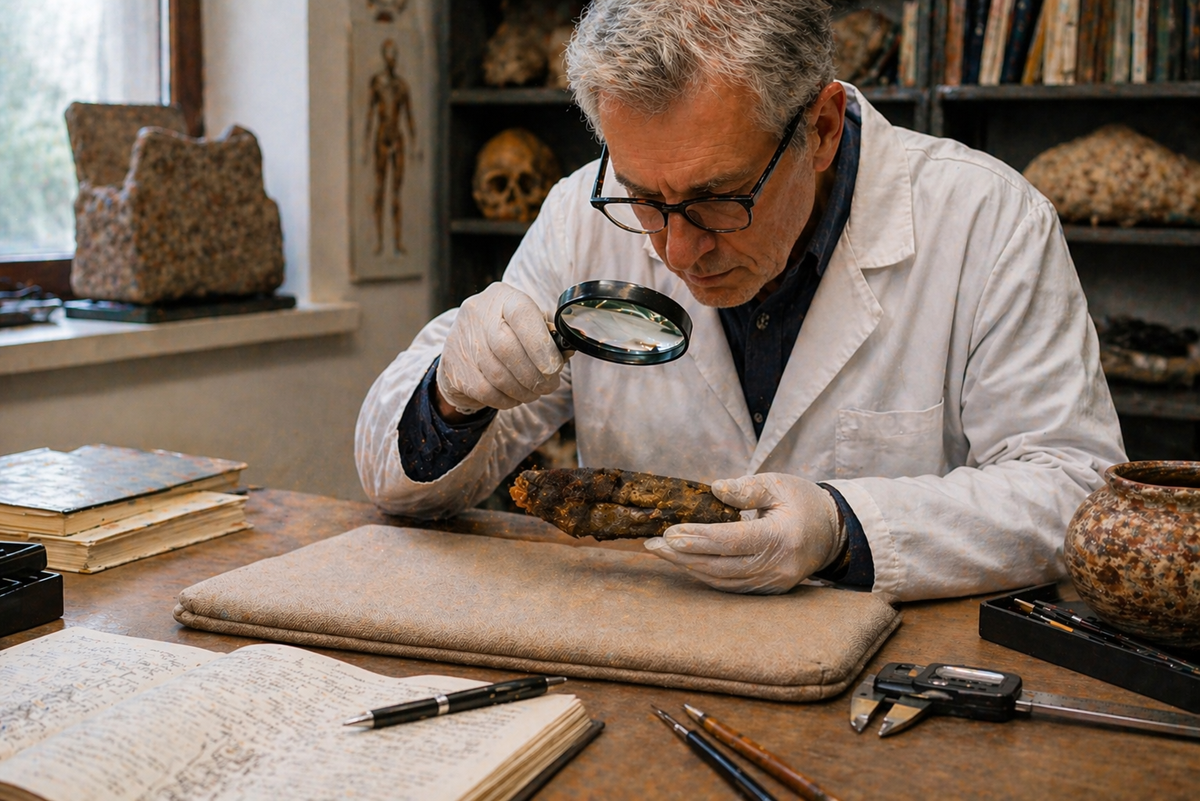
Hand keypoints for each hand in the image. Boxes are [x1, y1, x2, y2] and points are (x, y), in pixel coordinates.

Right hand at [436, 282, 564, 414]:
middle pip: (507, 348)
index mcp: (502, 296)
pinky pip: (486, 391)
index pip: (522, 314)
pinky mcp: (453, 366)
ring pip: (498, 374)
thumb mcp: (528, 323)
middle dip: (534, 374)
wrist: (464, 345)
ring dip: (523, 390)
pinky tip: (515, 396)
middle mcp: (478, 313)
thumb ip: (549, 335)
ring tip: (535, 392)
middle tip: (549, 385)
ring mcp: (462, 339)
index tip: (554, 366)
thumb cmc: (508, 333)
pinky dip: (506, 399)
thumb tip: (566, 352)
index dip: (540, 343)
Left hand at [645, 473, 844, 593]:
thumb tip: (714, 488)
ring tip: (661, 551)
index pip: (733, 541)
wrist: (834, 531)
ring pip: (723, 580)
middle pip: (722, 566)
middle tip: (652, 544)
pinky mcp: (770, 590)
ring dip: (689, 566)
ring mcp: (775, 582)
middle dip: (683, 555)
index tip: (669, 533)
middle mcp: (779, 566)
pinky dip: (706, 575)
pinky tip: (686, 562)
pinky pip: (731, 586)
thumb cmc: (802, 502)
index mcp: (783, 537)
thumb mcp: (778, 484)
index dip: (699, 538)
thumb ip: (746, 488)